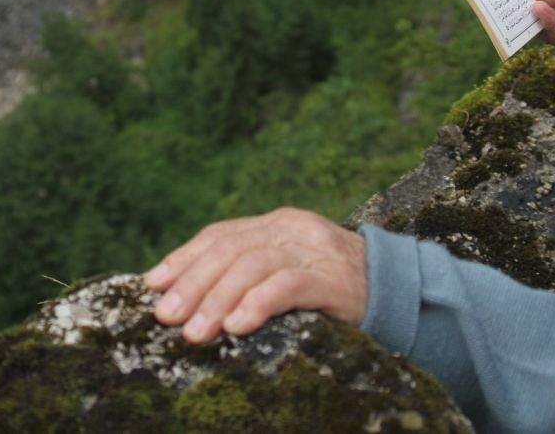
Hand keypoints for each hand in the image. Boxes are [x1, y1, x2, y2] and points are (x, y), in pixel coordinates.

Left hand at [144, 207, 368, 343]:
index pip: (221, 234)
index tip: (152, 284)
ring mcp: (315, 250)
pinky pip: (289, 285)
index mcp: (277, 223)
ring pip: (254, 265)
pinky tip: (238, 326)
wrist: (402, 296)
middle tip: (166, 316)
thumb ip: (249, 273)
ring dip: (218, 299)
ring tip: (195, 331)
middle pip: (231, 249)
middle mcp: (293, 228)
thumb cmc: (333, 293)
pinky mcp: (336, 278)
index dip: (184, 257)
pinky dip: (258, 303)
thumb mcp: (288, 273)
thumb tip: (186, 298)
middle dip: (193, 283)